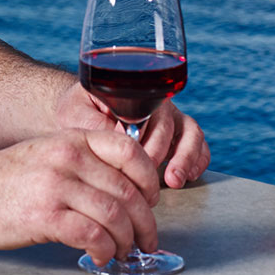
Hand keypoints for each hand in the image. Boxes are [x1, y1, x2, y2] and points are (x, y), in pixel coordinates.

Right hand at [0, 130, 161, 266]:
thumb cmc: (6, 179)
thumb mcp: (48, 153)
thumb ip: (83, 163)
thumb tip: (125, 192)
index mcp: (73, 139)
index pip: (130, 151)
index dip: (149, 180)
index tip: (152, 202)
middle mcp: (68, 157)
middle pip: (128, 191)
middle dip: (145, 222)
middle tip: (147, 240)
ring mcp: (56, 185)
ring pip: (115, 216)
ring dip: (127, 241)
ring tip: (124, 252)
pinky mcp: (45, 216)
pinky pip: (92, 235)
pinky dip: (104, 251)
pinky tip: (101, 257)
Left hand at [52, 81, 210, 189]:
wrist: (83, 114)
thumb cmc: (78, 113)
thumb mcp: (75, 114)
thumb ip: (94, 124)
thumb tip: (119, 137)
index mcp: (131, 94)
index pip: (145, 112)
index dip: (144, 138)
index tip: (137, 158)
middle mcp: (155, 104)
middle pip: (167, 125)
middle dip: (159, 154)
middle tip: (148, 178)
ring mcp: (170, 119)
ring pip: (190, 132)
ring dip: (185, 157)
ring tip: (174, 180)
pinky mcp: (180, 135)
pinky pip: (199, 144)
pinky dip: (199, 159)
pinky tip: (190, 175)